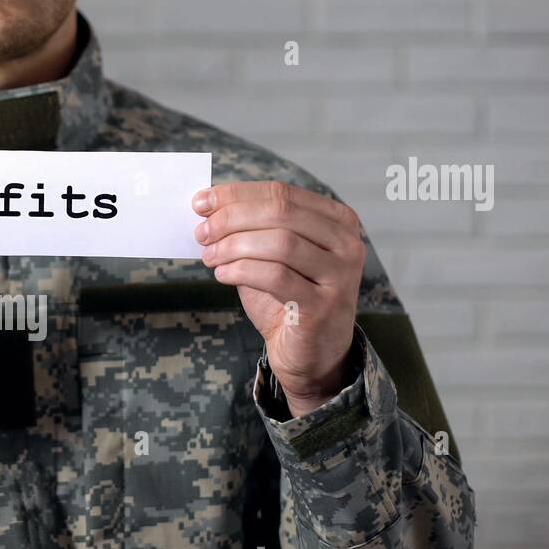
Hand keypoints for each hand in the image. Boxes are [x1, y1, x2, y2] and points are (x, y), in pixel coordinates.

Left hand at [192, 180, 364, 417]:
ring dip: (233, 246)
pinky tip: (222, 274)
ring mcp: (340, 275)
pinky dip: (241, 270)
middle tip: (201, 232)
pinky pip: (275, 276)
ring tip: (209, 256)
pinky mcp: (323, 305)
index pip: (282, 193)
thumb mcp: (272, 257)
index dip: (237, 194)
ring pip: (279, 242)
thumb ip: (251, 229)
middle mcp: (346, 244)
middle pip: (280, 213)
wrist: (311, 354)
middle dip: (232, 218)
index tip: (201, 202)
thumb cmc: (289, 299)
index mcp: (337, 221)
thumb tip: (207, 206)